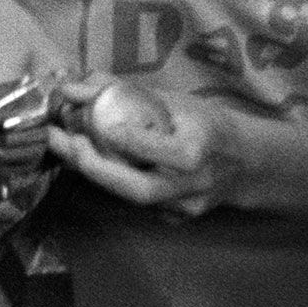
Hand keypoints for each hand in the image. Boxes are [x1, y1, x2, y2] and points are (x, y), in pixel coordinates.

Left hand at [46, 76, 245, 217]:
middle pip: (140, 190)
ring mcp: (185, 208)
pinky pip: (136, 203)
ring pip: (132, 199)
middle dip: (95, 167)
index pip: (166, 153)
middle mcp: (194, 185)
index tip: (95, 120)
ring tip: (64, 147)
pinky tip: (88, 162)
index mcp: (202, 150)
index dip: (130, 140)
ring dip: (94, 173)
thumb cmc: (207, 123)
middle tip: (61, 140)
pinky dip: (110, 181)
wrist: (246, 165)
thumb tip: (72, 86)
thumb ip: (124, 93)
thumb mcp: (174, 100)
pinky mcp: (175, 219)